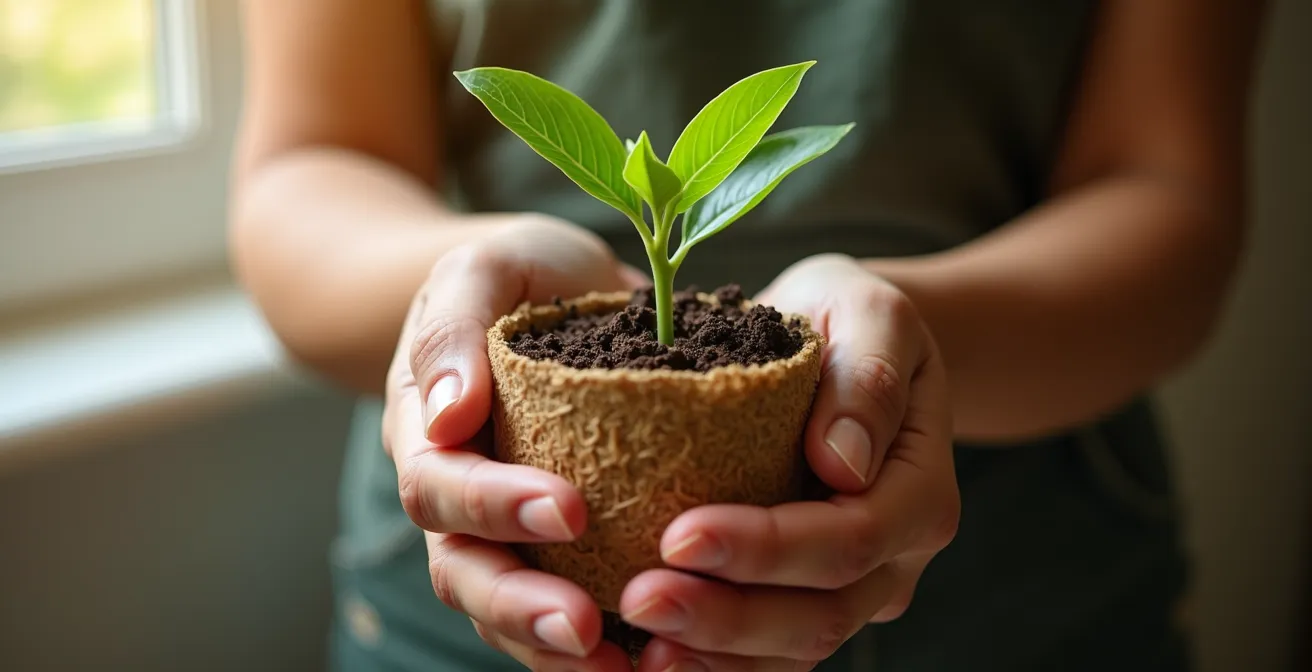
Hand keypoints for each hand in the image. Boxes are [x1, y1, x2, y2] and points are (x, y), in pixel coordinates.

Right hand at [382, 215, 642, 670]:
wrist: (549, 287)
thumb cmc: (514, 272)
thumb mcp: (483, 266)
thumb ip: (453, 325)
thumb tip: (444, 414)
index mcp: (428, 429)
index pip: (439, 486)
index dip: (494, 506)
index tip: (570, 509)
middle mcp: (458, 492)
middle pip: (463, 570)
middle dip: (518, 605)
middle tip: (584, 625)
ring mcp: (501, 526)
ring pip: (504, 607)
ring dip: (552, 646)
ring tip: (620, 668)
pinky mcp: (557, 543)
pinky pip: (563, 600)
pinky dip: (596, 637)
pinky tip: (648, 658)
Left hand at [620, 254, 960, 670]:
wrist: (847, 345)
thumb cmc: (850, 317)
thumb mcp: (870, 311)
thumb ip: (867, 376)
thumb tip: (842, 463)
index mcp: (920, 492)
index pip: (849, 539)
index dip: (767, 549)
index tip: (679, 533)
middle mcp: (896, 557)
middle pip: (820, 615)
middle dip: (726, 618)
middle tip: (638, 597)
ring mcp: (856, 590)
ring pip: (794, 651)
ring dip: (714, 657)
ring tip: (638, 644)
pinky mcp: (808, 599)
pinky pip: (768, 654)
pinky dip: (712, 661)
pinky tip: (649, 655)